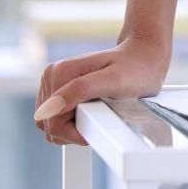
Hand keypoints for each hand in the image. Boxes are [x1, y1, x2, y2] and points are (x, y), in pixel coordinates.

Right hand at [35, 35, 170, 145]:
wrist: (143, 57)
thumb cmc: (135, 68)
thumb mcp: (113, 80)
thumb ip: (79, 91)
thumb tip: (44, 112)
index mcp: (58, 73)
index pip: (51, 123)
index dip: (76, 131)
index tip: (100, 121)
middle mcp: (52, 76)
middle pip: (49, 124)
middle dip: (75, 128)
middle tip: (102, 113)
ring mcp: (54, 84)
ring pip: (52, 123)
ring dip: (75, 125)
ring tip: (99, 109)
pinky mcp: (60, 91)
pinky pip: (59, 118)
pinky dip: (75, 121)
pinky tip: (94, 109)